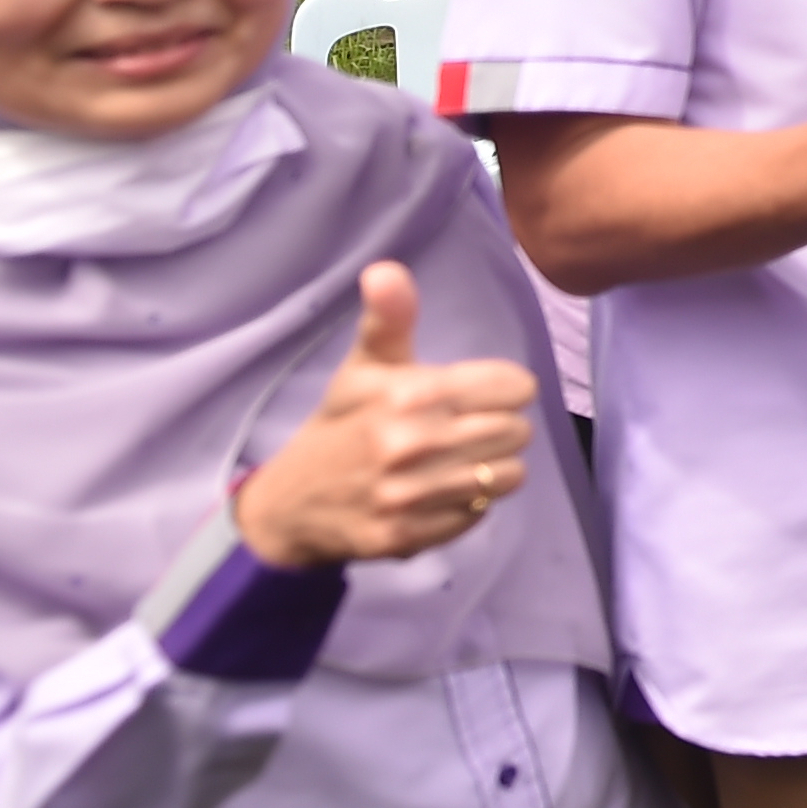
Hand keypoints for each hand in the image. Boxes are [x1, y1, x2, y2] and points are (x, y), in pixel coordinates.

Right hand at [233, 263, 540, 570]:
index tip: (480, 395)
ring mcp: (408, 496)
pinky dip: (467, 504)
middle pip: (516, 431)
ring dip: (491, 467)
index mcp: (407, 394)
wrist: (290, 503)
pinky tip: (437, 492)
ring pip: (507, 476)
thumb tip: (386, 270)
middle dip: (499, 427)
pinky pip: (478, 514)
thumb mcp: (364, 367)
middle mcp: (410, 445)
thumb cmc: (341, 424)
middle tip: (466, 429)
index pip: (512, 387)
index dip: (504, 389)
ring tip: (457, 460)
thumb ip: (389, 318)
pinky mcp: (407, 537)